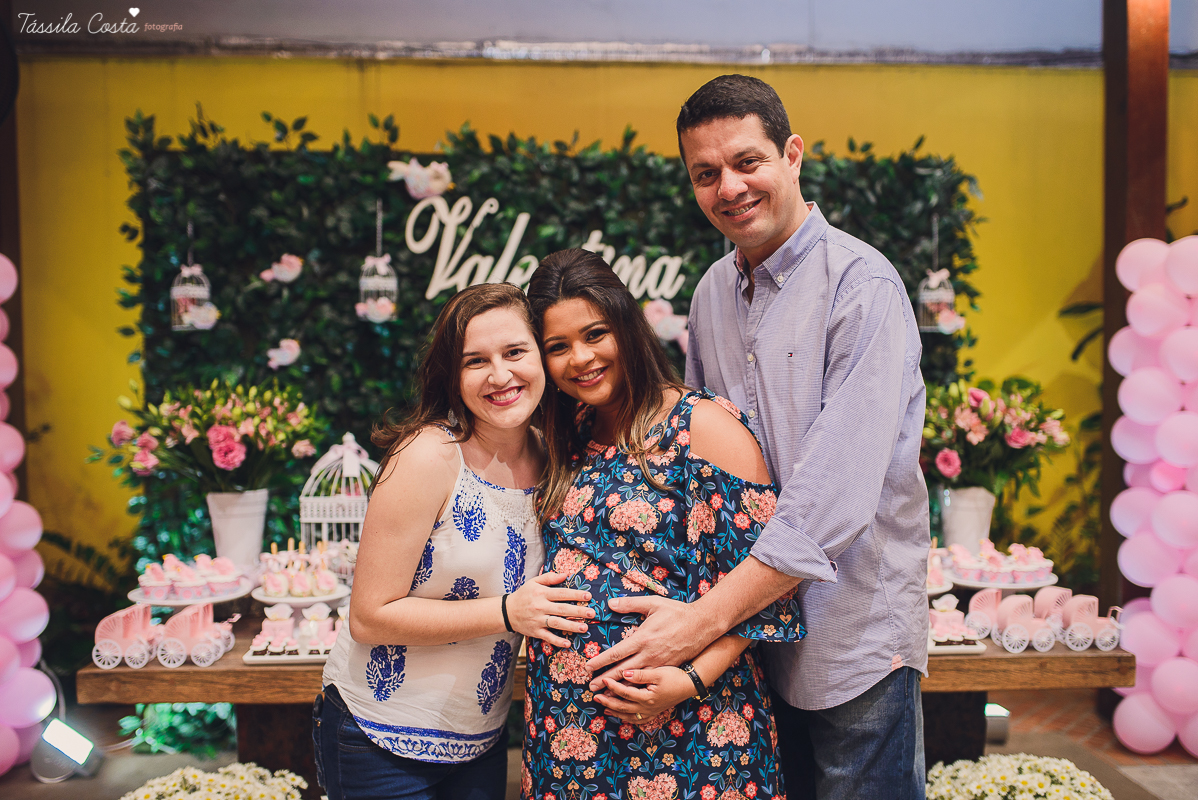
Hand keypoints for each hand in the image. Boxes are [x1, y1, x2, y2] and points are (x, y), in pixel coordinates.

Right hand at [506, 571, 593, 647]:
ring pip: (557, 623)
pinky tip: (568, 643)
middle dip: (578, 611)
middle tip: (592, 613)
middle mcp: (540, 607)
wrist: (506, 611)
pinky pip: (547, 637)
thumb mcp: (533, 582)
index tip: (588, 596)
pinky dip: (557, 641)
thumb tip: (565, 574)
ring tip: (585, 627)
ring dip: (571, 626)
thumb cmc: (524, 595)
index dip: (575, 595)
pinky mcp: (535, 631)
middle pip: (562, 609)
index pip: (561, 594)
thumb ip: (549, 578)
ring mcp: (537, 620)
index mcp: (541, 593)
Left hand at [585, 595, 715, 690]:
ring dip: (619, 688)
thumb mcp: (653, 603)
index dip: (601, 661)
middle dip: (605, 680)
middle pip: (623, 671)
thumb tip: (610, 603)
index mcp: (643, 638)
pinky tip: (628, 693)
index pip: (617, 652)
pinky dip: (636, 689)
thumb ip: (630, 604)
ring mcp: (659, 664)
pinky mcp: (667, 668)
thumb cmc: (677, 612)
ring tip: (605, 695)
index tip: (588, 667)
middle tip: (591, 688)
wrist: (703, 625)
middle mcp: (649, 654)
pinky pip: (648, 682)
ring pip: (635, 680)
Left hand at [593, 667, 693, 723]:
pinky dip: (628, 718)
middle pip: (623, 707)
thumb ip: (640, 674)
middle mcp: (647, 708)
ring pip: (629, 716)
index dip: (612, 686)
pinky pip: (639, 720)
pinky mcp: (655, 712)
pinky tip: (623, 715)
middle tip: (596, 696)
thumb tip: (624, 673)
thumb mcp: (657, 672)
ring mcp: (651, 712)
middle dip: (608, 701)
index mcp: (647, 697)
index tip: (603, 679)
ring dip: (616, 712)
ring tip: (605, 708)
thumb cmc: (674, 676)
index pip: (624, 692)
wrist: (690, 684)